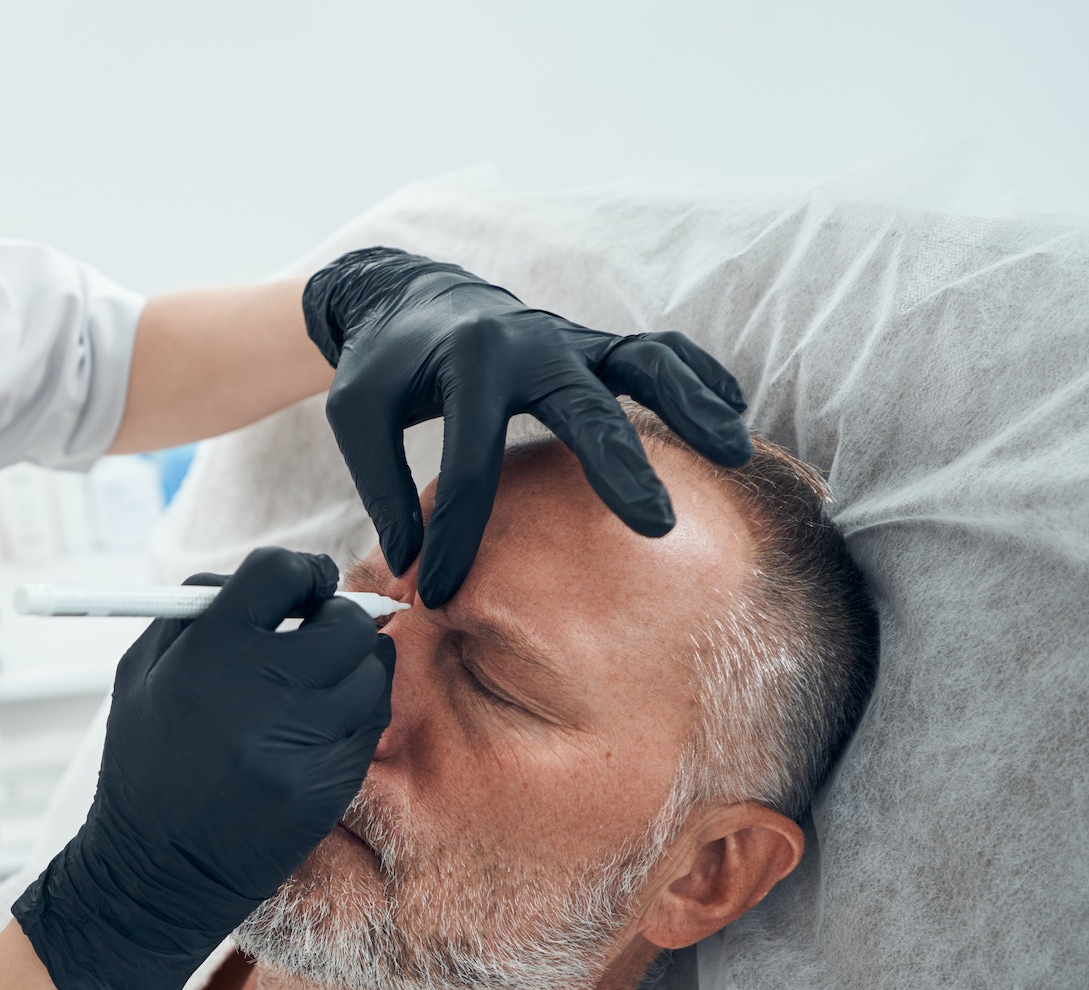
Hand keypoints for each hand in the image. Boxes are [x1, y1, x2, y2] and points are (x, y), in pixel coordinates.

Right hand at [12, 548, 394, 989]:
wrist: (155, 871)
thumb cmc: (145, 762)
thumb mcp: (140, 673)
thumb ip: (195, 611)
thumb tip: (263, 578)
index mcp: (209, 652)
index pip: (283, 573)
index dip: (301, 571)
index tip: (305, 584)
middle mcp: (262, 691)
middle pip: (344, 620)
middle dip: (336, 616)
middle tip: (319, 630)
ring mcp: (303, 742)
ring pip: (371, 671)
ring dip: (352, 666)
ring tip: (318, 683)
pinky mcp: (330, 784)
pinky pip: (372, 724)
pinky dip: (355, 713)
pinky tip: (321, 725)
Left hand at [303, 246, 751, 606]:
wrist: (409, 296)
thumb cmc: (382, 365)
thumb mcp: (355, 415)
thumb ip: (380, 484)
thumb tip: (409, 558)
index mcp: (466, 365)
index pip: (469, 464)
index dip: (456, 536)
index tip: (440, 593)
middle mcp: (528, 344)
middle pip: (583, 408)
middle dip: (619, 468)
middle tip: (654, 527)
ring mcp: (569, 339)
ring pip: (644, 362)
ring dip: (691, 404)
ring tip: (733, 451)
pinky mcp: (591, 344)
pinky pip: (656, 351)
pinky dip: (697, 374)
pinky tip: (732, 412)